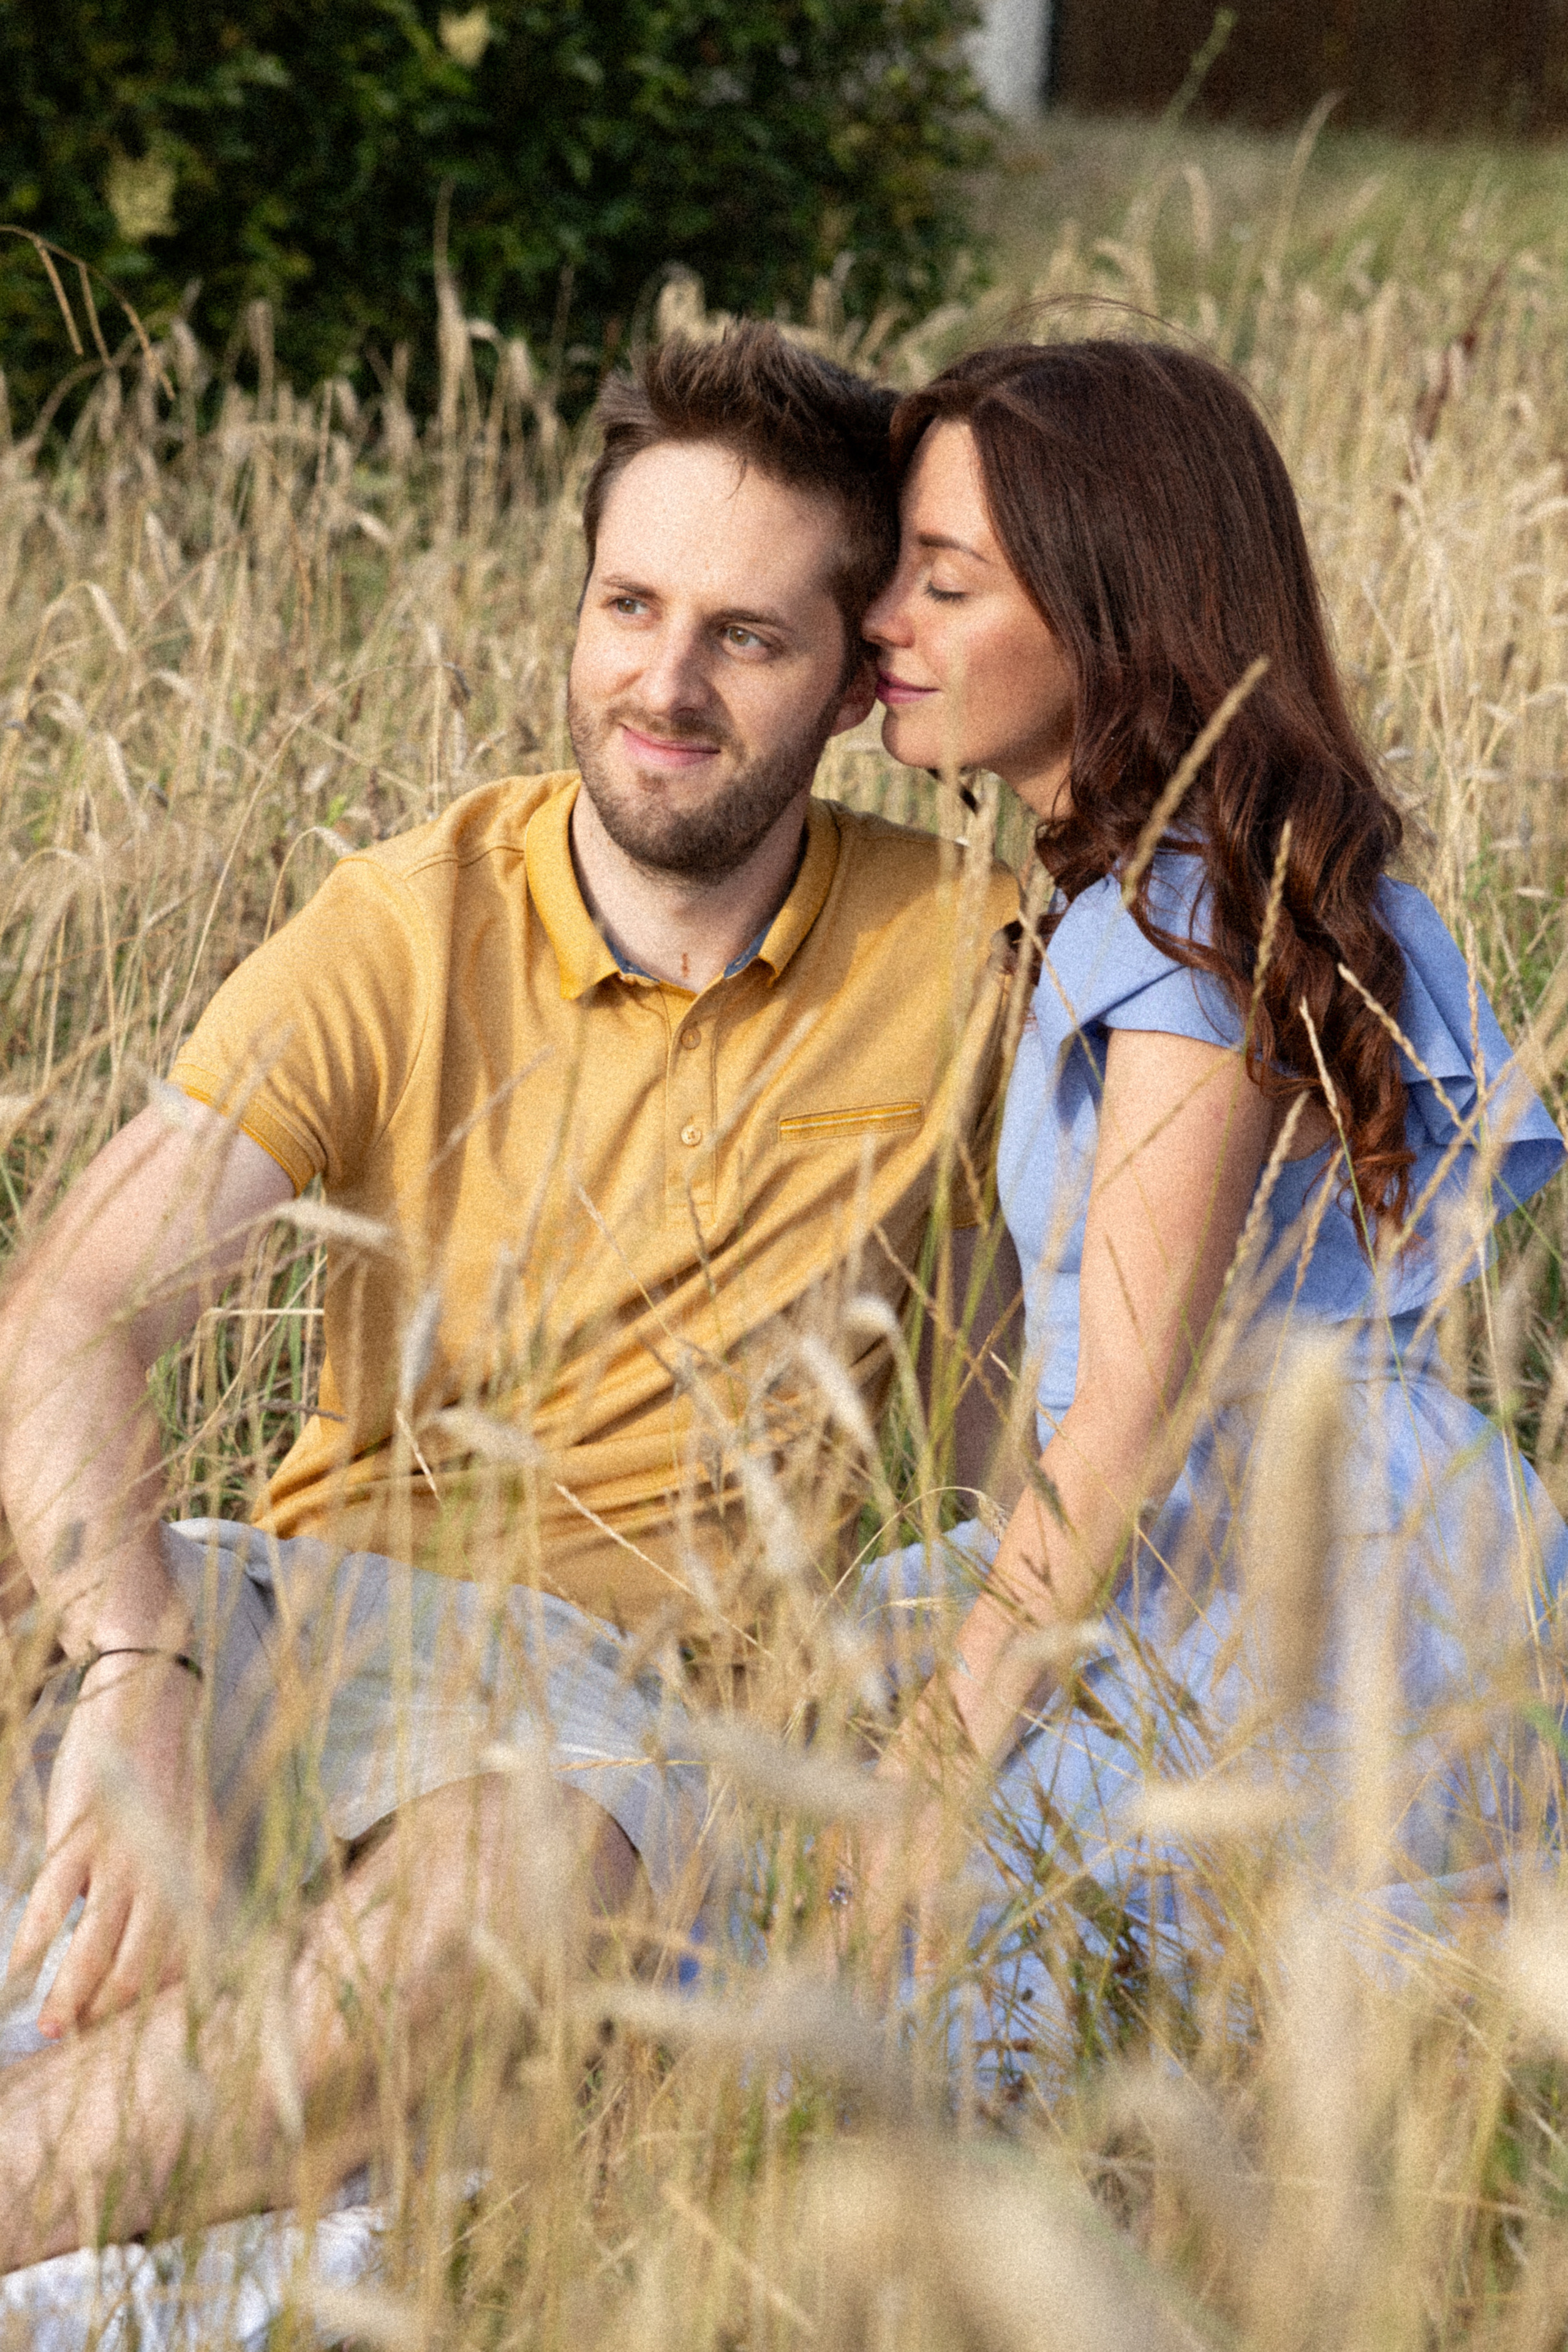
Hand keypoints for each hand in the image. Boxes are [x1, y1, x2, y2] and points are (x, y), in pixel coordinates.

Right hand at [9, 1656, 221, 2034]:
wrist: (151, 1698)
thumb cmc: (162, 1775)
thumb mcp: (183, 1831)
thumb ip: (168, 1886)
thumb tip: (143, 1949)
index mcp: (195, 1874)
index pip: (177, 1957)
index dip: (145, 2000)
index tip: (115, 2024)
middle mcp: (166, 1873)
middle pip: (134, 1965)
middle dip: (101, 2011)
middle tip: (69, 2037)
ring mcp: (122, 1855)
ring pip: (92, 1945)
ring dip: (66, 1994)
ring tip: (45, 2025)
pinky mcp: (81, 1831)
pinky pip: (49, 1902)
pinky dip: (29, 1941)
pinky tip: (16, 1965)